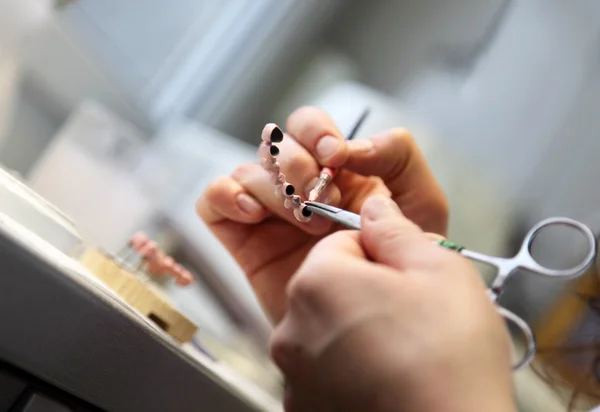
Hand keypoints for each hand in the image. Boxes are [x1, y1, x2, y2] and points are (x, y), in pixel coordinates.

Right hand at [196, 107, 447, 320]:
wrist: (373, 321)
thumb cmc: (400, 263)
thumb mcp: (419, 202)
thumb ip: (397, 158)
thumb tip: (354, 145)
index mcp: (334, 170)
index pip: (309, 126)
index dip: (316, 131)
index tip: (336, 156)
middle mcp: (297, 185)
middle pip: (274, 143)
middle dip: (297, 164)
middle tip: (323, 198)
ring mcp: (268, 212)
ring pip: (247, 170)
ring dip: (273, 189)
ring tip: (304, 222)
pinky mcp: (242, 239)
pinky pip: (212, 201)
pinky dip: (226, 196)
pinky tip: (254, 214)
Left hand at [270, 196, 514, 411]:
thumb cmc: (450, 359)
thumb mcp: (440, 269)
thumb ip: (396, 228)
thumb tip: (374, 205)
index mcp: (317, 283)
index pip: (339, 242)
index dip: (380, 255)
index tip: (407, 277)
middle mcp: (291, 328)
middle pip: (329, 286)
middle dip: (366, 292)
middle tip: (413, 316)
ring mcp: (295, 376)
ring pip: (327, 329)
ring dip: (358, 331)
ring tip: (405, 353)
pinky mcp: (304, 409)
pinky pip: (325, 371)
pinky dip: (350, 371)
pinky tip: (388, 381)